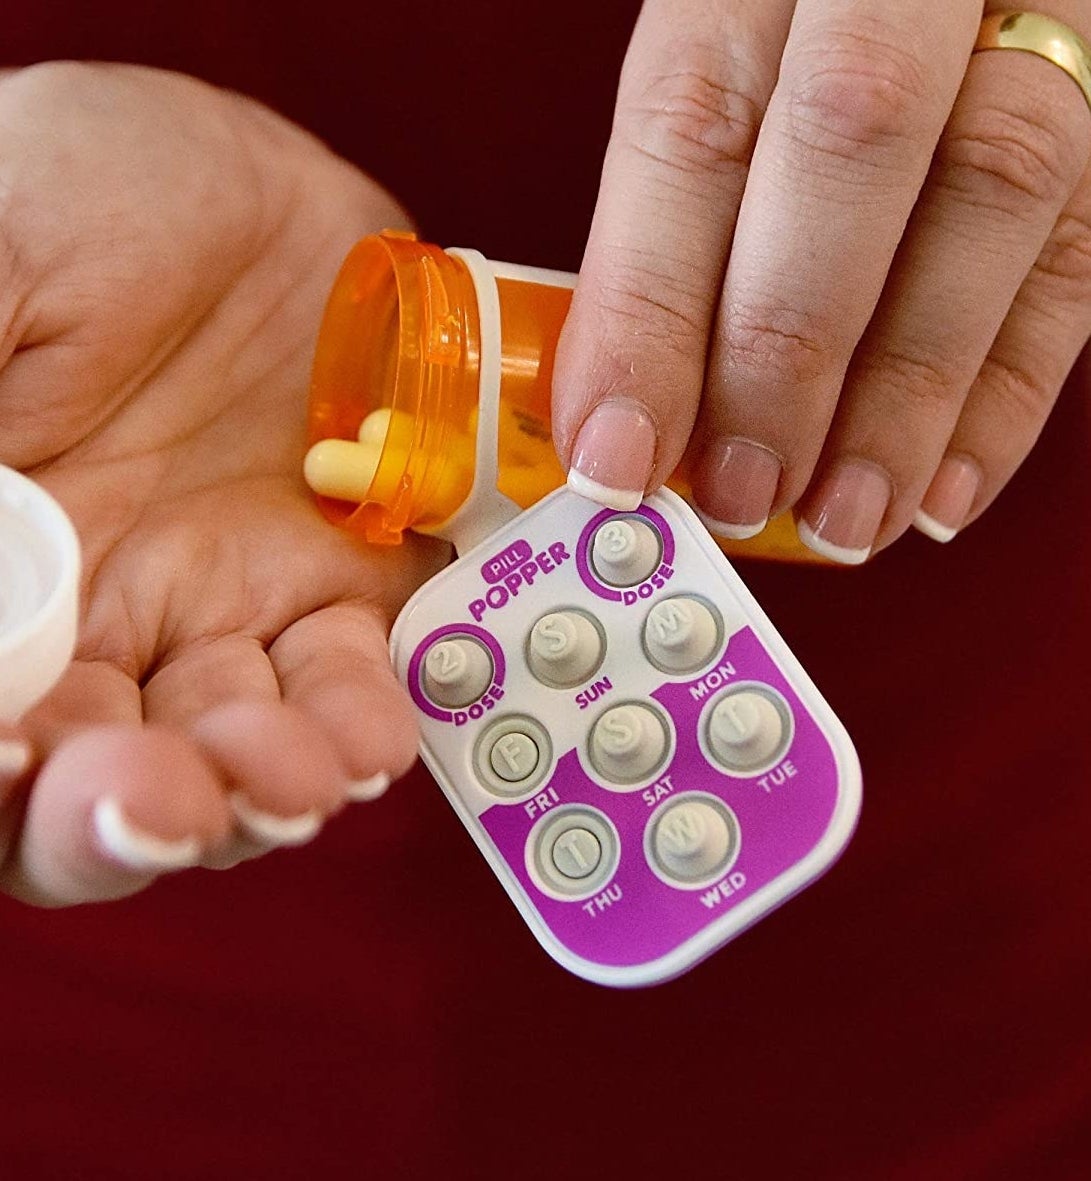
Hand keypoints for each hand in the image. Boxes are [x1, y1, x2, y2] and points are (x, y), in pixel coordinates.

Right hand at [0, 63, 446, 904]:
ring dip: (260, 793)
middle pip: (107, 786)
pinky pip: (356, 677)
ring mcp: (228, 607)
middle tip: (155, 801)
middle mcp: (105, 618)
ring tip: (284, 781)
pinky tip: (366, 742)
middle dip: (128, 817)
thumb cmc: (62, 203)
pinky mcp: (345, 577)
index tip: (11, 760)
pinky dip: (361, 721)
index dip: (0, 779)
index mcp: (2, 569)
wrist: (225, 173)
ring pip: (239, 756)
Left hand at [554, 2, 1090, 561]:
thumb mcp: (705, 85)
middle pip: (847, 145)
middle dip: (782, 357)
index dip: (650, 309)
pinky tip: (941, 490)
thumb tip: (625, 410)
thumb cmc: (789, 40)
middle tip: (737, 492)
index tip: (616, 452)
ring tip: (841, 516)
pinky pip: (1080, 255)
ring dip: (905, 395)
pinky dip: (1007, 392)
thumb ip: (670, 219)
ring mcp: (1033, 26)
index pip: (693, 127)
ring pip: (990, 193)